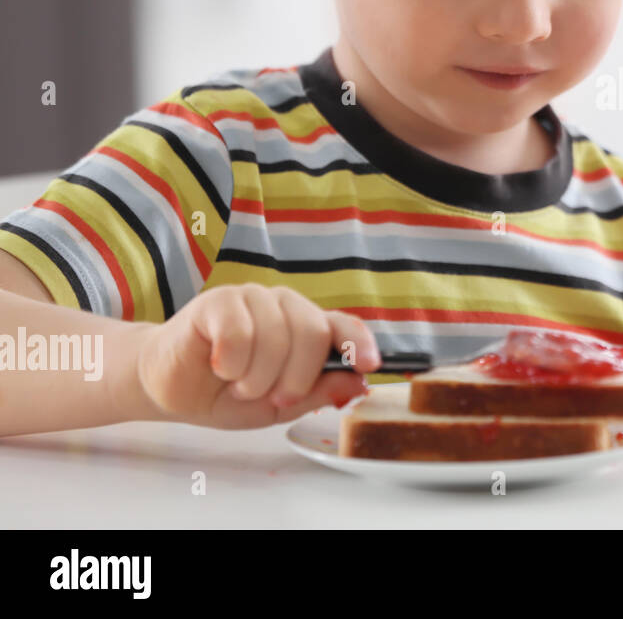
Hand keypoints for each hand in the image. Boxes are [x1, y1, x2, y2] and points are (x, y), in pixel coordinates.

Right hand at [131, 284, 380, 428]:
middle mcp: (285, 306)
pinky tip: (219, 367)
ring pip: (276, 336)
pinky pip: (239, 331)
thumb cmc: (227, 393)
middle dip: (295, 377)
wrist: (171, 389)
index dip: (360, 343)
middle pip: (312, 333)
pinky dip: (231, 362)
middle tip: (273, 397)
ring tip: (238, 383)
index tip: (370, 365)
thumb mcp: (278, 406)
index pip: (343, 326)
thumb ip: (317, 393)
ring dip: (256, 376)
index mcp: (306, 328)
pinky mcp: (218, 300)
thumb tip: (358, 383)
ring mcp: (252, 298)